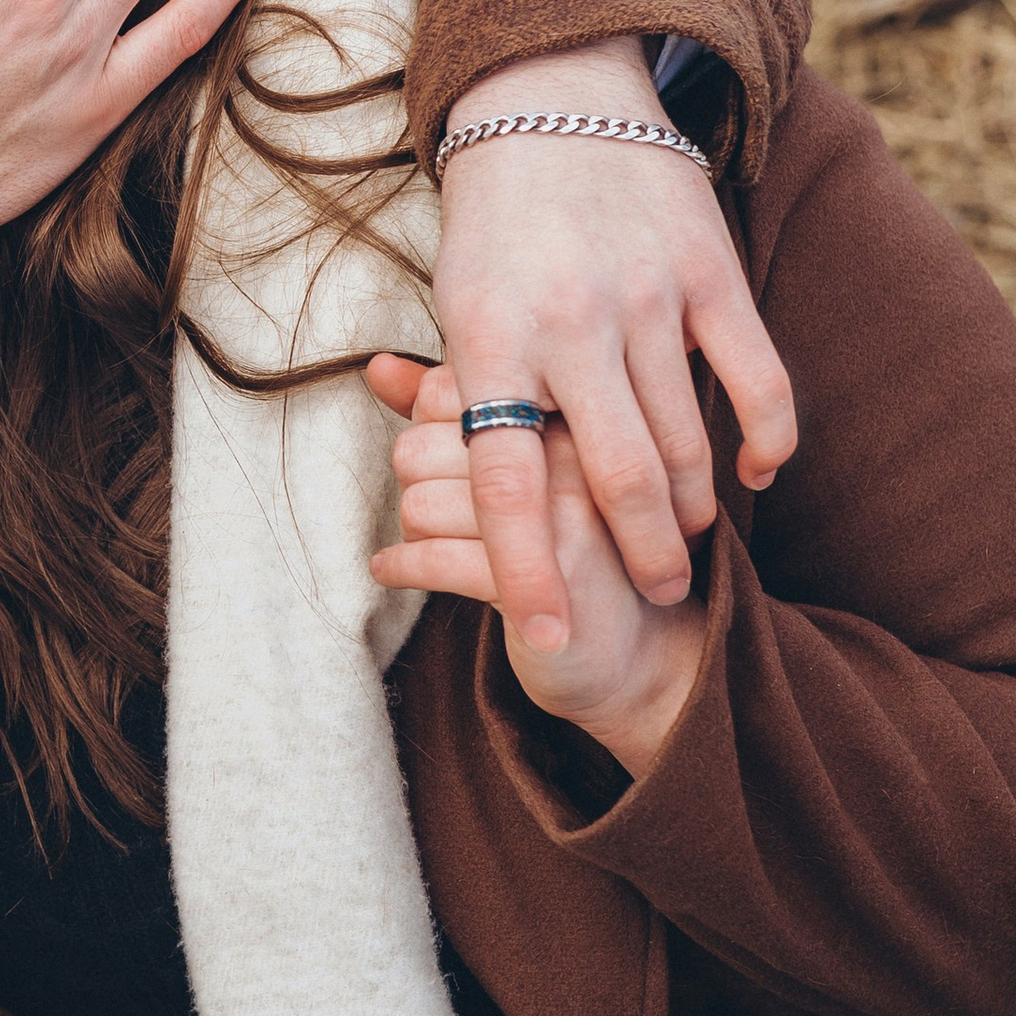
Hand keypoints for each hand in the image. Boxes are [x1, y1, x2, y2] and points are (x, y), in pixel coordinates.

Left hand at [367, 356, 710, 778]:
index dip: (431, 430)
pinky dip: (401, 567)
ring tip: (432, 540)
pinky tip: (396, 569)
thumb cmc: (572, 542)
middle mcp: (572, 456)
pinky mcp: (543, 578)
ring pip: (421, 501)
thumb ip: (451, 408)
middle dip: (415, 481)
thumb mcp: (519, 463)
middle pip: (424, 445)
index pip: (452, 393)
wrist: (636, 650)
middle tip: (435, 508)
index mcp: (572, 414)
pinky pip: (433, 559)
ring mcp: (562, 516)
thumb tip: (379, 366)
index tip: (446, 462)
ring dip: (412, 529)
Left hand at [431, 39, 795, 657]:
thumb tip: (430, 510)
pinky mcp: (710, 270)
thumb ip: (464, 404)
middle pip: (615, 477)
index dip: (528, 570)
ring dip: (692, 506)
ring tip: (686, 542)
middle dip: (642, 556)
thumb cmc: (492, 226)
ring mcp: (647, 296)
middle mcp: (570, 322)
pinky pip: (756, 376)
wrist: (551, 99)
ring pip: (686, 438)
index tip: (549, 637)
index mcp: (490, 338)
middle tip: (659, 596)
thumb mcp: (453, 308)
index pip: (509, 481)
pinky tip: (757, 472)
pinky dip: (765, 438)